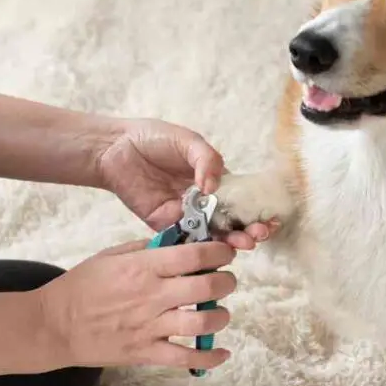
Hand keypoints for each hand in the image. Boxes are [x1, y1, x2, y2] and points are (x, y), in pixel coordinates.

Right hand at [35, 240, 237, 370]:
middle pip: (206, 287)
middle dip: (226, 282)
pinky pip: (185, 358)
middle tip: (226, 280)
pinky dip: (209, 357)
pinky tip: (221, 352)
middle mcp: (151, 296)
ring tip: (219, 311)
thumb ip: (146, 247)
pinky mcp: (145, 352)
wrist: (53, 325)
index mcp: (142, 267)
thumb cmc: (80, 287)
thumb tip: (179, 240)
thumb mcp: (111, 255)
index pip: (194, 255)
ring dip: (220, 316)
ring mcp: (149, 326)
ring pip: (201, 322)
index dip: (219, 252)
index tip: (226, 253)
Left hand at [98, 118, 276, 248]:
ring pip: (211, 233)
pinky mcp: (163, 223)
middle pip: (230, 221)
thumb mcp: (188, 141)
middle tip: (258, 235)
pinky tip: (214, 247)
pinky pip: (184, 237)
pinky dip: (200, 244)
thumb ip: (207, 160)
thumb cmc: (153, 138)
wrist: (115, 147)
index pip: (240, 199)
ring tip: (244, 243)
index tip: (270, 218)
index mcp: (213, 179)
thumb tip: (214, 187)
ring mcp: (184, 214)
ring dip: (229, 241)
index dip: (256, 210)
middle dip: (248, 230)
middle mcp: (202, 200)